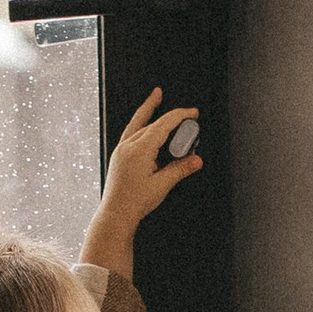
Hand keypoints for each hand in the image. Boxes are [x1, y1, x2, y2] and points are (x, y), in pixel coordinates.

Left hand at [80, 88, 205, 276]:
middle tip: (185, 111)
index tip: (193, 113)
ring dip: (148, 109)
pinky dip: (139, 123)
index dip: (180, 116)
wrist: (116, 214)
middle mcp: (128, 146)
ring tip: (155, 97)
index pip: (163, 124)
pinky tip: (144, 124)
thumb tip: (196, 160)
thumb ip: (180, 169)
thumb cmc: (134, 202)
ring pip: (137, 122)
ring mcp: (121, 149)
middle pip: (151, 121)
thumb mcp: (162, 185)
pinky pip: (130, 132)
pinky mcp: (119, 155)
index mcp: (139, 149)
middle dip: (169, 114)